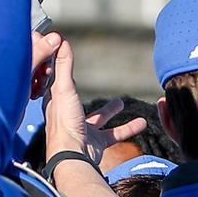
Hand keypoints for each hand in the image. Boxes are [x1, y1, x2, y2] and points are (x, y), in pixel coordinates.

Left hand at [43, 37, 144, 159]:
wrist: (71, 156)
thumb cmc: (64, 123)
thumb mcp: (64, 88)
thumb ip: (64, 65)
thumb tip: (60, 40)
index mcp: (56, 102)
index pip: (55, 82)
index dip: (57, 70)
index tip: (60, 59)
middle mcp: (68, 116)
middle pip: (76, 100)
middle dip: (81, 90)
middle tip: (83, 81)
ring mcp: (82, 130)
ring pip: (99, 118)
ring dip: (110, 111)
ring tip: (122, 103)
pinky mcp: (95, 142)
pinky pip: (114, 133)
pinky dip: (128, 128)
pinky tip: (142, 123)